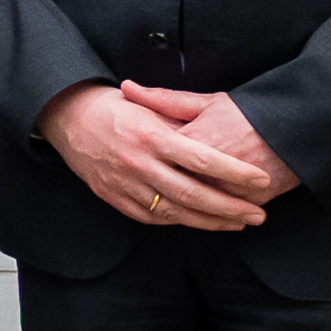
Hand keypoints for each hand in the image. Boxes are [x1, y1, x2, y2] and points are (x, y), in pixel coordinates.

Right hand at [35, 81, 274, 230]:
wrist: (68, 118)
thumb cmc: (116, 108)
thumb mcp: (150, 106)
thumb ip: (183, 123)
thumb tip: (219, 139)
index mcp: (151, 136)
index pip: (202, 159)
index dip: (235, 172)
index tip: (261, 179)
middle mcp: (138, 163)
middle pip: (192, 193)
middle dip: (230, 207)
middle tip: (258, 215)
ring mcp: (124, 183)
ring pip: (174, 211)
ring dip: (210, 221)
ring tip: (238, 223)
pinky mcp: (113, 197)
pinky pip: (151, 216)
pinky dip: (178, 221)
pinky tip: (199, 221)